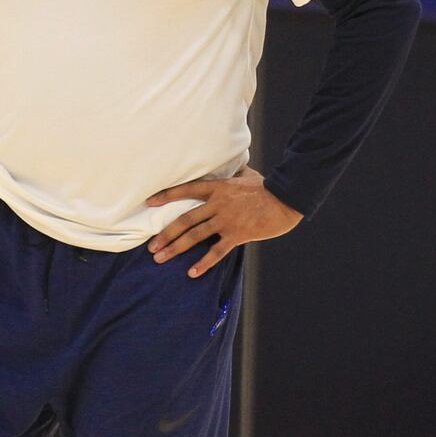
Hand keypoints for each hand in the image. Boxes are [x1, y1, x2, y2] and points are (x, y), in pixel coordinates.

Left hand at [144, 165, 303, 277]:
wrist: (285, 198)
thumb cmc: (268, 186)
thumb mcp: (248, 174)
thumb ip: (235, 173)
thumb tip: (233, 164)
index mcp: (218, 187)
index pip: (187, 189)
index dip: (166, 195)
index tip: (150, 202)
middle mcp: (217, 204)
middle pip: (185, 219)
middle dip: (166, 234)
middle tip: (152, 247)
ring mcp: (226, 220)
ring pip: (195, 236)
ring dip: (176, 248)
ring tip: (160, 259)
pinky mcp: (237, 234)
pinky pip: (216, 251)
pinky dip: (203, 263)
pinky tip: (192, 272)